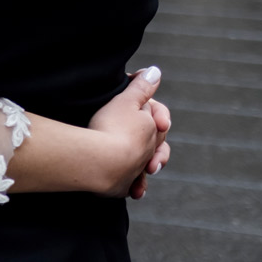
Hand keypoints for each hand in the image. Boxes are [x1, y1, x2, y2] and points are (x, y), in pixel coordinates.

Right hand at [85, 66, 169, 198]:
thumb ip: (141, 87)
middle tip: (142, 129)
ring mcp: (138, 169)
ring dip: (146, 164)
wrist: (102, 162)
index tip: (143, 105)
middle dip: (153, 136)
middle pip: (156, 141)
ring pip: (146, 164)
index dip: (153, 109)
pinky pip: (132, 184)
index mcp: (153, 129)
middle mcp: (149, 150)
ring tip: (146, 167)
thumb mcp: (125, 100)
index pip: (159, 116)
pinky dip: (136, 185)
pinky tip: (136, 190)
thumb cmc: (111, 127)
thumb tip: (155, 71)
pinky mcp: (124, 185)